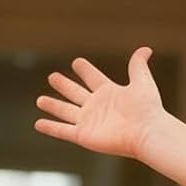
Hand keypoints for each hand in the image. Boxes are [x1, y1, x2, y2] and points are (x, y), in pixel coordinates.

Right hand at [35, 48, 165, 159]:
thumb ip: (138, 66)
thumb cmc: (147, 109)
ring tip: (39, 100)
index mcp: (110, 92)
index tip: (77, 62)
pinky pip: (63, 131)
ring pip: (65, 111)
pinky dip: (50, 128)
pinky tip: (38, 124)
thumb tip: (146, 49)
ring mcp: (89, 122)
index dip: (85, 70)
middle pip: (75, 93)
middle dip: (64, 85)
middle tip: (52, 77)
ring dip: (52, 106)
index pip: (93, 78)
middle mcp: (97, 107)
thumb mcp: (142, 82)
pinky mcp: (84, 135)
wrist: (147, 133)